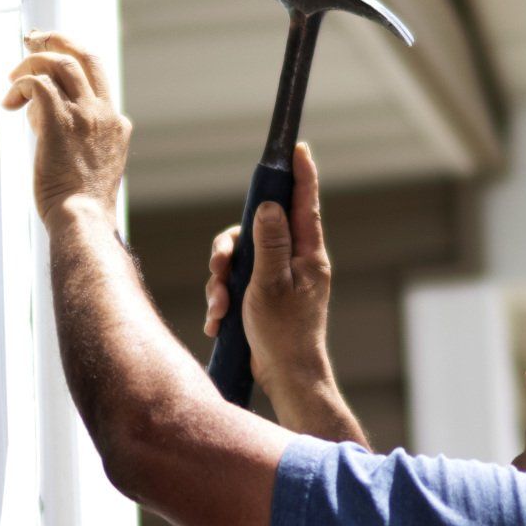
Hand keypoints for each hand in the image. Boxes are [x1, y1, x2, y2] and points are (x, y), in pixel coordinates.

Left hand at [2, 32, 131, 224]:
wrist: (83, 218)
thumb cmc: (81, 202)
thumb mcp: (94, 164)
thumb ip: (77, 136)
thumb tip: (41, 117)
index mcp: (115, 123)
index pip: (96, 76)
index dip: (70, 59)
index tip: (50, 57)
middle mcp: (103, 113)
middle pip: (84, 56)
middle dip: (57, 39)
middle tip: (34, 39)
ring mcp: (84, 115)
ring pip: (59, 64)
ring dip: (31, 64)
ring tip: (12, 78)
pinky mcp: (59, 122)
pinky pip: (38, 85)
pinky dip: (20, 86)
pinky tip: (10, 101)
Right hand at [204, 143, 332, 400]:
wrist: (285, 376)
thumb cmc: (283, 334)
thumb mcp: (271, 284)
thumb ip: (269, 243)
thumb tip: (270, 206)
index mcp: (306, 254)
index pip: (304, 203)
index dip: (300, 174)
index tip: (296, 149)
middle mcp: (296, 261)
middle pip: (256, 230)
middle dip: (229, 251)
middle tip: (220, 273)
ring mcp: (281, 278)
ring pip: (241, 259)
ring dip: (221, 282)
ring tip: (219, 308)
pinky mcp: (266, 296)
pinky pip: (238, 283)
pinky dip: (224, 299)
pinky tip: (219, 320)